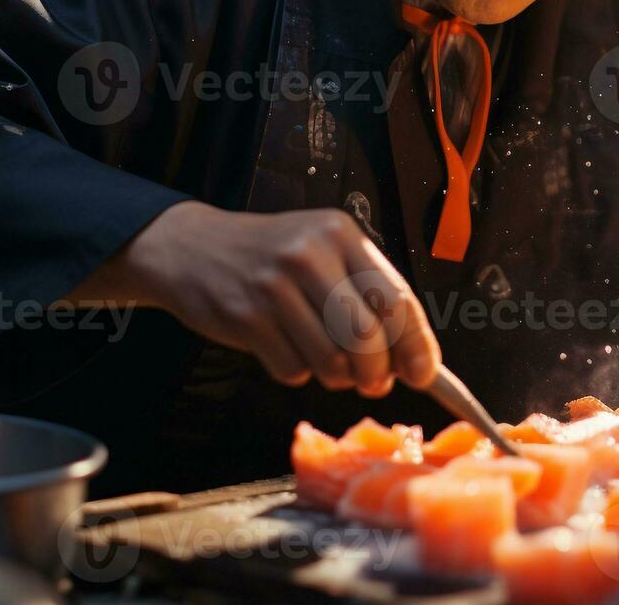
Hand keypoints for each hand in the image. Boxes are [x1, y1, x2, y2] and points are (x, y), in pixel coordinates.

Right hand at [80, 202, 440, 396]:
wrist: (192, 247)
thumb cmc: (271, 257)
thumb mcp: (322, 252)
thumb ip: (365, 295)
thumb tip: (412, 359)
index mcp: (340, 234)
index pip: (395, 298)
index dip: (416, 344)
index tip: (426, 375)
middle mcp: (309, 254)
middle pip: (366, 336)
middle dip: (377, 372)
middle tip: (374, 383)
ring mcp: (274, 286)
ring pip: (331, 360)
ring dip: (336, 377)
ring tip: (326, 362)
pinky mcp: (245, 317)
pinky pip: (292, 370)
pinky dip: (297, 372)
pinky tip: (285, 348)